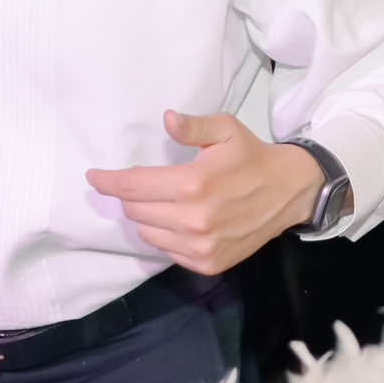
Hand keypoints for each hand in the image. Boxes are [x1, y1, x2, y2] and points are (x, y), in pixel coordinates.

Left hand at [85, 110, 324, 274]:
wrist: (289, 191)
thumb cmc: (251, 156)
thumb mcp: (226, 130)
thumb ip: (192, 126)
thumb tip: (167, 119)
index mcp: (192, 184)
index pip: (132, 186)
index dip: (108, 181)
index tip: (94, 177)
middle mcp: (192, 219)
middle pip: (135, 210)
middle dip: (132, 195)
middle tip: (147, 183)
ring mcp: (199, 246)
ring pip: (147, 232)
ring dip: (148, 216)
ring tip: (168, 202)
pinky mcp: (206, 263)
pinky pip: (166, 250)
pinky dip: (166, 235)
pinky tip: (182, 221)